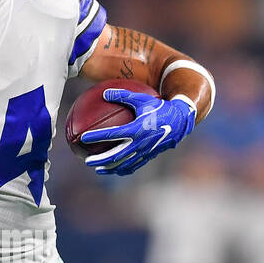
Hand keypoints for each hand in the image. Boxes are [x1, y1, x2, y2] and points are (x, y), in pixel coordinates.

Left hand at [81, 90, 195, 175]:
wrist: (180, 121)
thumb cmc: (159, 107)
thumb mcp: (141, 99)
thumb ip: (123, 95)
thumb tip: (104, 92)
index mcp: (136, 129)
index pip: (111, 135)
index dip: (96, 136)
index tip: (83, 138)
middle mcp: (140, 143)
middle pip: (115, 155)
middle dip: (100, 159)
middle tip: (87, 160)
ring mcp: (144, 152)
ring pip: (124, 164)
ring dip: (109, 168)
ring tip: (98, 168)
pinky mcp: (149, 156)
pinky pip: (133, 166)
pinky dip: (122, 169)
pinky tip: (114, 169)